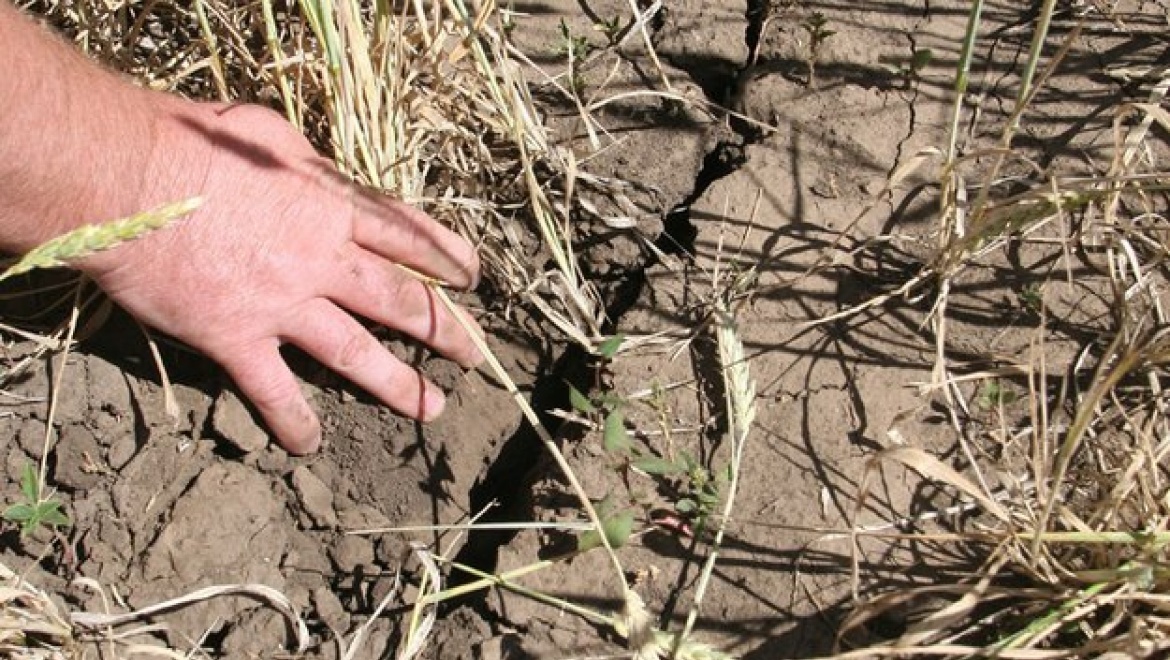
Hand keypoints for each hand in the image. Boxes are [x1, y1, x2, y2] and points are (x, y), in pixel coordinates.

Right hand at [80, 102, 482, 453]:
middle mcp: (321, 260)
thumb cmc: (192, 140)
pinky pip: (275, 390)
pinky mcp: (238, 338)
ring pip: (356, 352)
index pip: (408, 237)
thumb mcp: (273, 136)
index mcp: (333, 206)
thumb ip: (314, 170)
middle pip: (398, 300)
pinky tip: (310, 445)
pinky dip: (294, 421)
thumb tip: (334, 182)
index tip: (471, 279)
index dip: (446, 259)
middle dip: (442, 330)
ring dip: (398, 384)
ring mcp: (284, 304)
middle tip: (473, 355)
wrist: (123, 178)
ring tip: (433, 407)